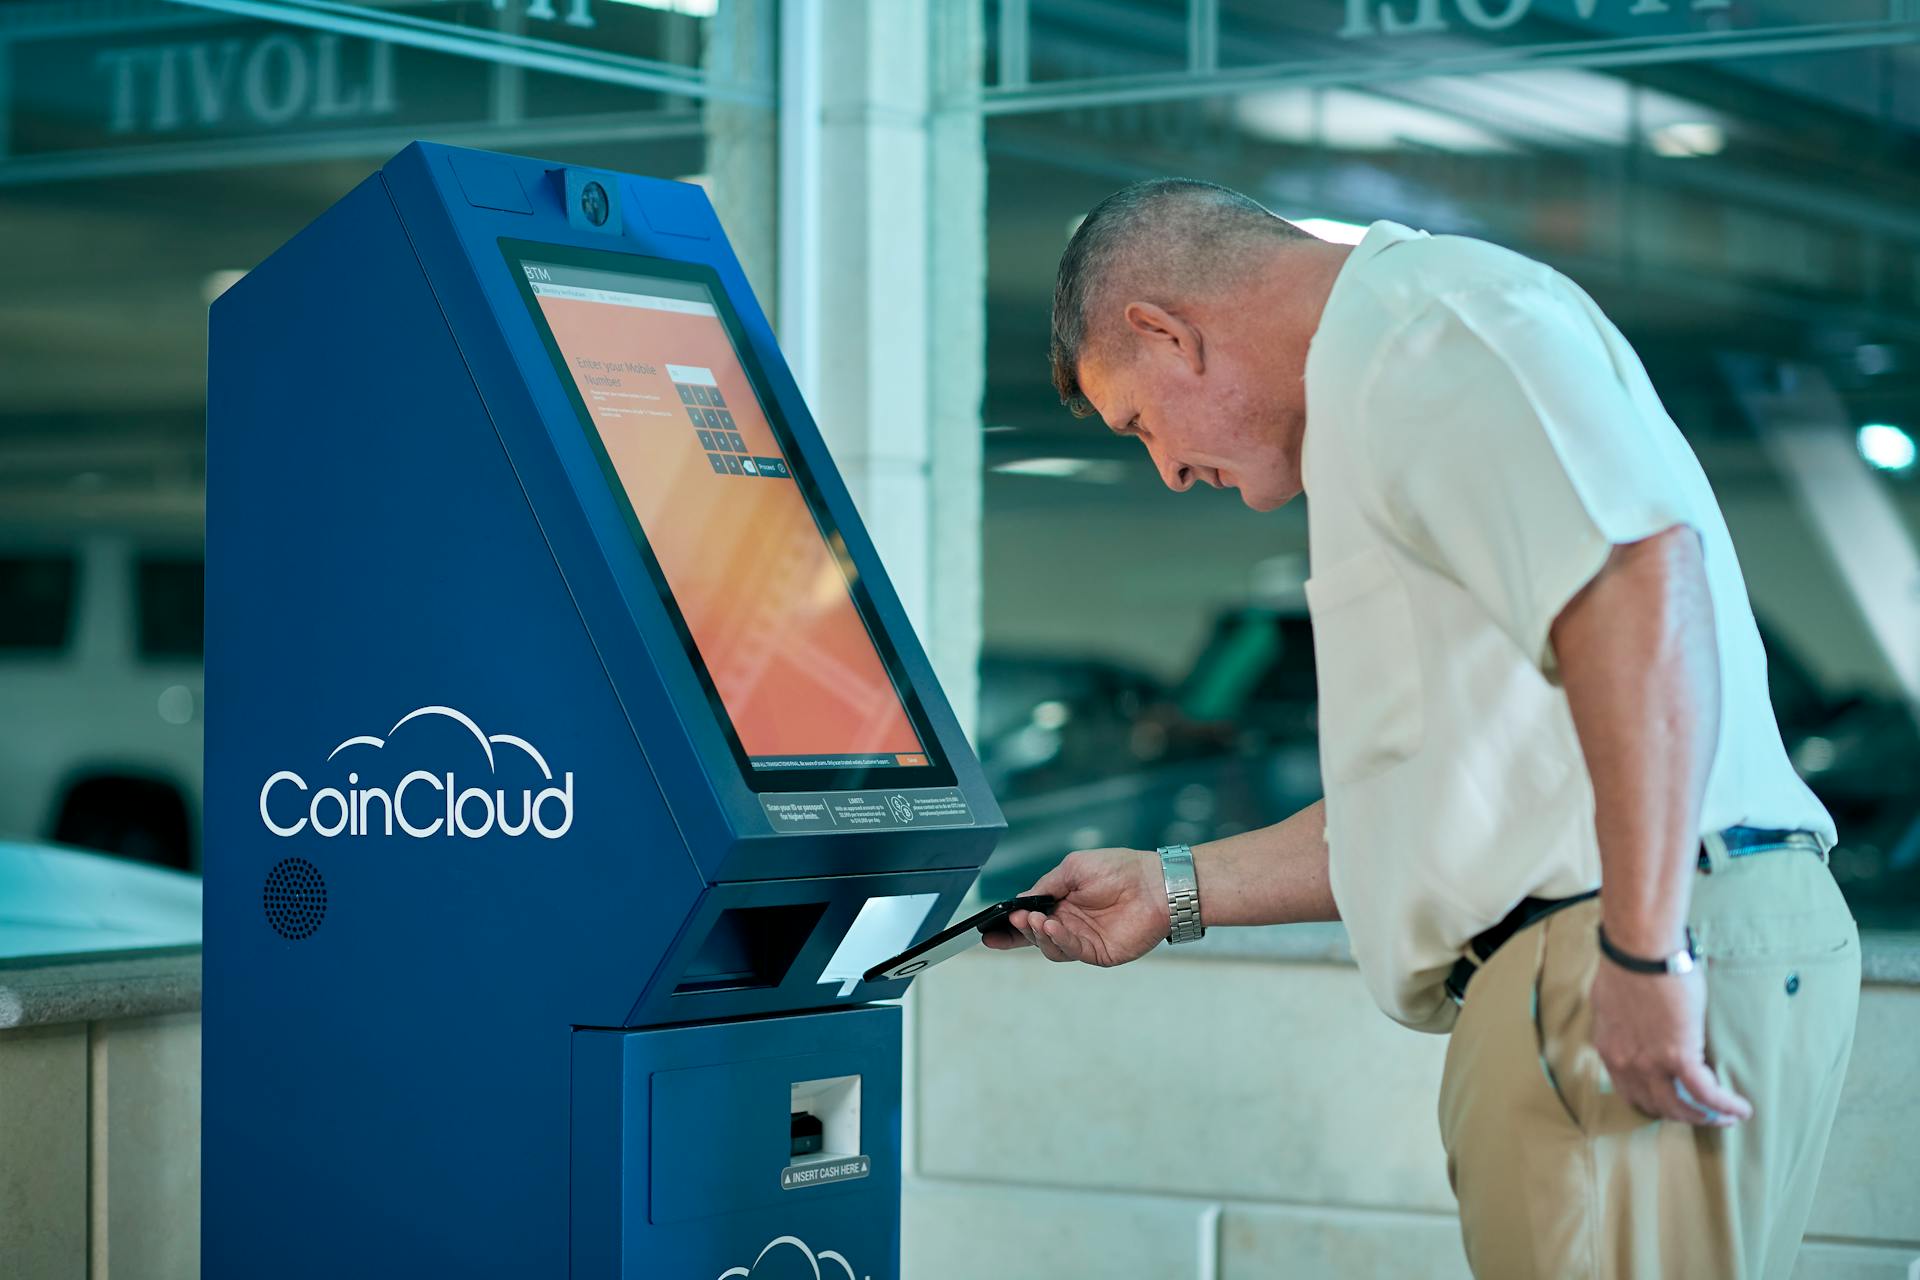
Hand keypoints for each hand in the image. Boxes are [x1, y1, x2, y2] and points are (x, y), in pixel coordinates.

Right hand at [980, 847, 1168, 967]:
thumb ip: (1047, 886)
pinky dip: (1060, 940)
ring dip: (1038, 935)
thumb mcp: (1074, 868)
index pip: (1029, 920)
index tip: (987, 929)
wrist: (1156, 882)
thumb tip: (1021, 900)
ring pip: (1051, 947)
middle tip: (1012, 920)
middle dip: (1018, 932)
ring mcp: (1085, 941)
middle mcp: (1071, 925)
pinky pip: (1073, 951)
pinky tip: (1053, 927)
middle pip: (1035, 937)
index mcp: (1062, 904)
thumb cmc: (1119, 869)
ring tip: (1034, 920)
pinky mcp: (1100, 953)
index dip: (1008, 927)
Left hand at [1588, 955, 1752, 1126]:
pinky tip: (1741, 1109)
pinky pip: (1706, 1093)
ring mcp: (1650, 1063)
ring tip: (1726, 1117)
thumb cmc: (1629, 963)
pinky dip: (1725, 1105)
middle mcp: (1626, 1062)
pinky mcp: (1679, 1056)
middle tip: (1703, 1115)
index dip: (1652, 1103)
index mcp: (1610, 1048)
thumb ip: (1619, 1020)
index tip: (1671, 1103)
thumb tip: (1629, 1021)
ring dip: (1705, 1117)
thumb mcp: (1612, 999)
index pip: (1630, 1091)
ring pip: (1680, 1107)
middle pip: (1655, 1105)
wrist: (1639, 949)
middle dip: (1681, 1115)